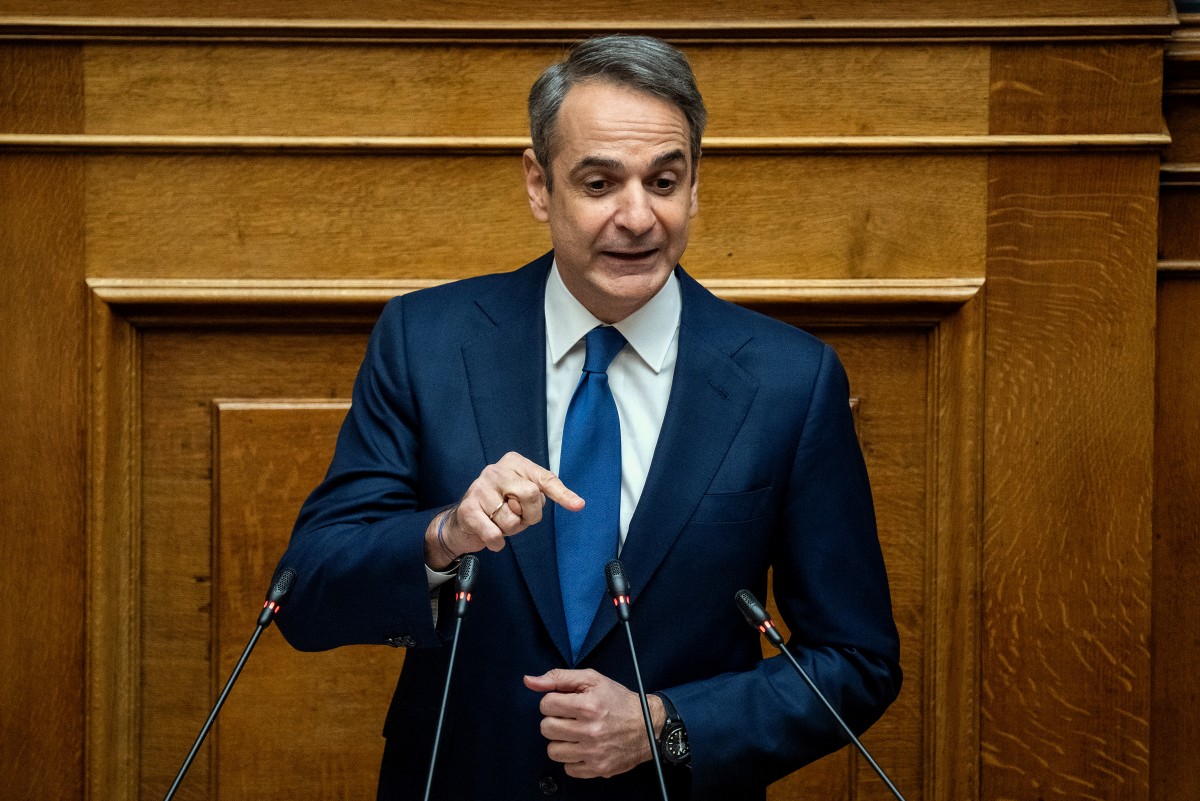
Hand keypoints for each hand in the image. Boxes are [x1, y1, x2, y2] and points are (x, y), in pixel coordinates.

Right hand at [425, 452, 582, 568]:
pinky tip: (492, 537)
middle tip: (521, 518)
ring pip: (512, 519)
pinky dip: (497, 543)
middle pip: (530, 495)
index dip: (562, 494)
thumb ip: (544, 494)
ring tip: (501, 523)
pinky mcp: (468, 509)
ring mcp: (480, 488)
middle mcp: (496, 470)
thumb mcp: (522, 494)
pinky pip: (495, 534)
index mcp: (514, 463)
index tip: (578, 505)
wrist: (464, 520)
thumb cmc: (500, 505)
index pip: (544, 478)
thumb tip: (578, 503)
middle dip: (530, 515)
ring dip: (511, 530)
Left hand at [523, 669, 664, 778]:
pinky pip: (568, 768)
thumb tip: (529, 681)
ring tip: (574, 733)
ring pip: (553, 750)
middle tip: (569, 718)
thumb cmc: (618, 701)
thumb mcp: (592, 680)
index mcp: (588, 705)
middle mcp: (590, 730)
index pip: (546, 704)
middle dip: (554, 721)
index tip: (565, 703)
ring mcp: (594, 752)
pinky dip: (572, 758)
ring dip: (560, 741)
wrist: (648, 726)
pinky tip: (583, 747)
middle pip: (546, 728)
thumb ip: (558, 678)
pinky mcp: (597, 768)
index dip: (553, 701)